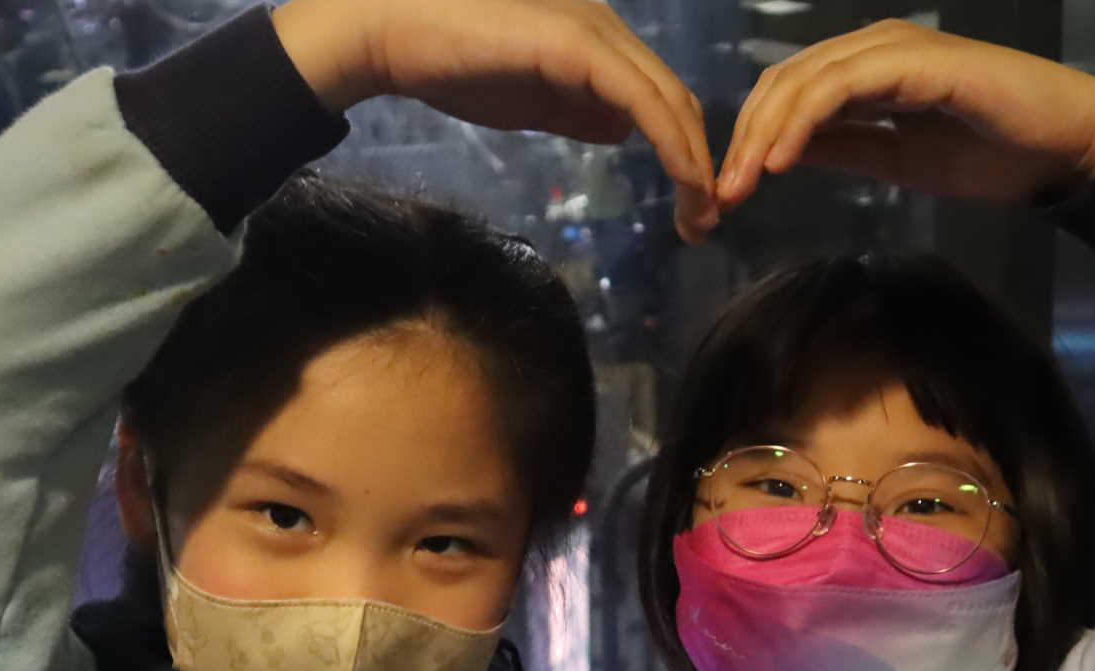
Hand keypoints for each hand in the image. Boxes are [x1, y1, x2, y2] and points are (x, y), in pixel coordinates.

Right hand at [274, 0, 718, 241]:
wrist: (391, 33)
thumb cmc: (448, 63)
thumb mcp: (529, 98)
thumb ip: (576, 109)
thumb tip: (619, 129)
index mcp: (595, 36)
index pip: (657, 93)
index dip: (682, 149)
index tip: (691, 204)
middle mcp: (606, 25)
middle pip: (675, 97)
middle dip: (698, 163)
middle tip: (704, 222)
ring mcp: (595, 30)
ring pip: (669, 100)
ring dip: (692, 163)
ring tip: (698, 216)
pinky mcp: (580, 46)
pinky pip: (644, 101)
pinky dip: (672, 146)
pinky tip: (685, 183)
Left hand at [716, 20, 1094, 208]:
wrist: (1062, 147)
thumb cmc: (992, 152)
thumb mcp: (898, 159)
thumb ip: (844, 148)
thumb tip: (780, 155)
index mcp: (866, 71)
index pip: (788, 95)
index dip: (750, 139)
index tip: (727, 193)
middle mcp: (872, 49)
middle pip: (783, 83)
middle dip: (744, 139)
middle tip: (721, 195)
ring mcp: (893, 49)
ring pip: (803, 81)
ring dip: (764, 134)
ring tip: (743, 183)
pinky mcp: (914, 61)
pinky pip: (841, 88)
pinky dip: (803, 121)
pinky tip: (782, 161)